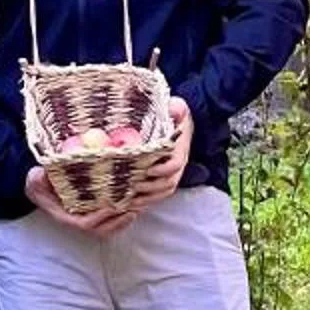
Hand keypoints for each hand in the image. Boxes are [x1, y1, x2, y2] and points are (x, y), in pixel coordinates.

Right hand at [24, 162, 139, 236]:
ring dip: (122, 222)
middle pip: (100, 230)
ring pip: (106, 229)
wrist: (39, 187)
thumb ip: (38, 178)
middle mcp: (75, 221)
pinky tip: (131, 208)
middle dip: (116, 223)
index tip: (111, 207)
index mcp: (63, 215)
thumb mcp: (35, 178)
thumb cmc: (39, 182)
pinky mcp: (91, 215)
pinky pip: (108, 223)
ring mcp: (84, 219)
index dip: (99, 218)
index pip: (83, 223)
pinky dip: (121, 219)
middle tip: (132, 210)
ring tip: (135, 210)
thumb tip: (42, 175)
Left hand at [124, 96, 193, 214]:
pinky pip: (157, 195)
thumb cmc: (173, 115)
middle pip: (167, 183)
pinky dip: (145, 201)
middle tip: (132, 186)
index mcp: (179, 149)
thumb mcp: (177, 107)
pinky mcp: (163, 179)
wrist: (179, 123)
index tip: (148, 170)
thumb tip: (175, 108)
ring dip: (147, 198)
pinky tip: (130, 203)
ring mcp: (171, 174)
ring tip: (129, 199)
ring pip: (162, 192)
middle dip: (150, 188)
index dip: (162, 170)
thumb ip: (177, 107)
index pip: (175, 165)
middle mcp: (177, 165)